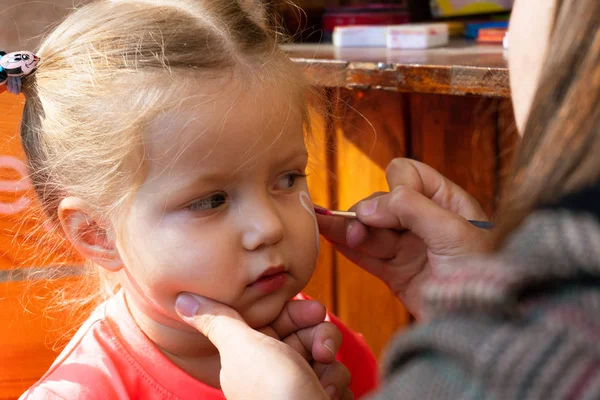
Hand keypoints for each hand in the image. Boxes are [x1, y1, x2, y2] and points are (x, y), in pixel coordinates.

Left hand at [175, 294, 352, 399]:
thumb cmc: (274, 391)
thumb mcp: (242, 348)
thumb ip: (218, 319)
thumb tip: (181, 299)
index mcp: (251, 354)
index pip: (279, 319)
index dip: (299, 312)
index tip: (315, 311)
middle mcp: (274, 368)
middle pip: (307, 333)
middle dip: (321, 338)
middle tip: (323, 350)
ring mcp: (299, 384)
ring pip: (326, 355)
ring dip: (331, 368)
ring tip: (324, 384)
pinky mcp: (319, 397)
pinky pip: (337, 378)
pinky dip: (337, 387)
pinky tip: (328, 398)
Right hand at [317, 158, 489, 317]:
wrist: (484, 322)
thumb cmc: (484, 271)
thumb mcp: (452, 230)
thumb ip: (410, 209)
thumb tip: (367, 207)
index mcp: (446, 201)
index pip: (407, 176)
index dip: (395, 187)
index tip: (390, 208)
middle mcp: (424, 221)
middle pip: (382, 203)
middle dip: (368, 213)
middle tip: (358, 228)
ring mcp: (409, 248)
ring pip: (371, 230)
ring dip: (349, 228)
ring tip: (325, 226)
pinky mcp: (397, 273)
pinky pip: (368, 257)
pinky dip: (349, 249)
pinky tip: (331, 237)